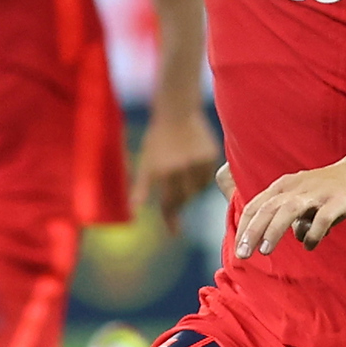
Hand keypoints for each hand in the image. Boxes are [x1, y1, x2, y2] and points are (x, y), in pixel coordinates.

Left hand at [133, 107, 221, 225]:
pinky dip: (200, 177)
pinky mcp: (211, 156)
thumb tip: (134, 209)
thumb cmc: (157, 140)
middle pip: (184, 198)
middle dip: (179, 201)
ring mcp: (199, 162)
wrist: (177, 112)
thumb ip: (140, 187)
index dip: (171, 219)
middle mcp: (183, 168)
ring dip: (190, 188)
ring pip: (198, 189)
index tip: (174, 233)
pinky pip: (208, 177)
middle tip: (173, 197)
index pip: (169, 203)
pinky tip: (193, 165)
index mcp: (164, 172)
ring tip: (181, 171)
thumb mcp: (145, 163)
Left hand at [233, 157, 345, 257]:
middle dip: (253, 232)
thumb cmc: (331, 189)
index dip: (245, 227)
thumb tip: (297, 237)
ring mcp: (318, 193)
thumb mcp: (306, 200)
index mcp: (285, 186)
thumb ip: (299, 218)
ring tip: (265, 251)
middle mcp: (297, 187)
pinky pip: (322, 218)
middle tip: (242, 254)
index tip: (238, 250)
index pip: (257, 206)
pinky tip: (310, 245)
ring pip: (289, 210)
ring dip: (274, 230)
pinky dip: (313, 233)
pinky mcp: (338, 200)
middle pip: (268, 208)